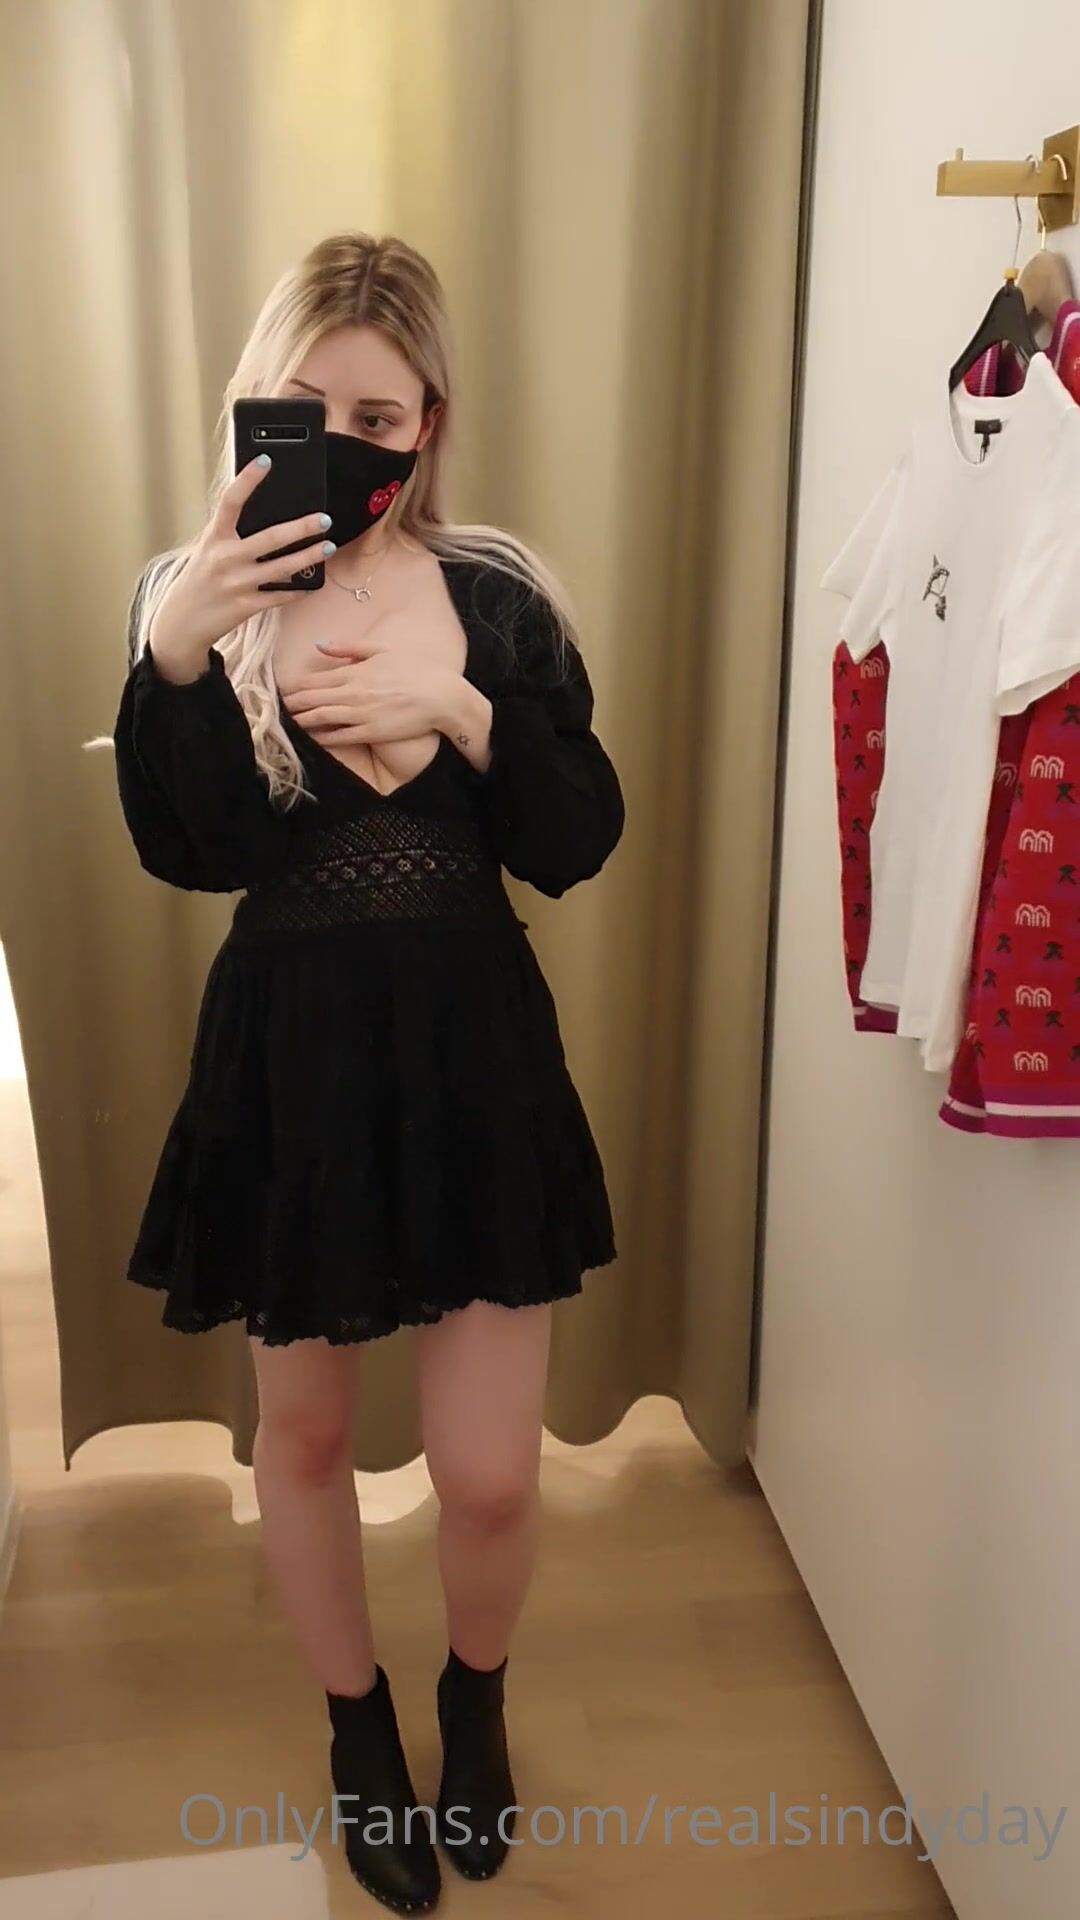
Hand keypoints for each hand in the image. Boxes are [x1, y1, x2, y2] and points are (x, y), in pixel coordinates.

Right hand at [148, 457, 334, 679]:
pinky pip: (280, 595)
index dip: (248, 480)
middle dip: (302, 527)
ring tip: (328, 547)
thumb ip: (232, 534)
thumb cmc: (200, 579)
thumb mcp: (208, 550)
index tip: (266, 460)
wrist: (181, 623)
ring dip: (310, 556)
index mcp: (214, 538)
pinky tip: (312, 582)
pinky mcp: (246, 606)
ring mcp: (237, 584)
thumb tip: (269, 517)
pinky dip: (298, 589)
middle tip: (324, 518)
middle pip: (270, 538)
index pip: (230, 502)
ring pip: (283, 568)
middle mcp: (225, 558)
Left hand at [282, 638, 463, 745]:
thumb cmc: (415, 669)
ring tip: (291, 723)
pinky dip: (324, 738)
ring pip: (322, 718)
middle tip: (281, 709)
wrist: (441, 696)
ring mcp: (361, 714)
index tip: (286, 691)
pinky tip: (314, 738)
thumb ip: (348, 647)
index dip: (297, 687)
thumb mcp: (381, 649)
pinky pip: (341, 737)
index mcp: (355, 671)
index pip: (316, 680)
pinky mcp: (371, 732)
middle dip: (294, 705)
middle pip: (313, 700)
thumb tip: (319, 645)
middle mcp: (354, 693)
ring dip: (304, 721)